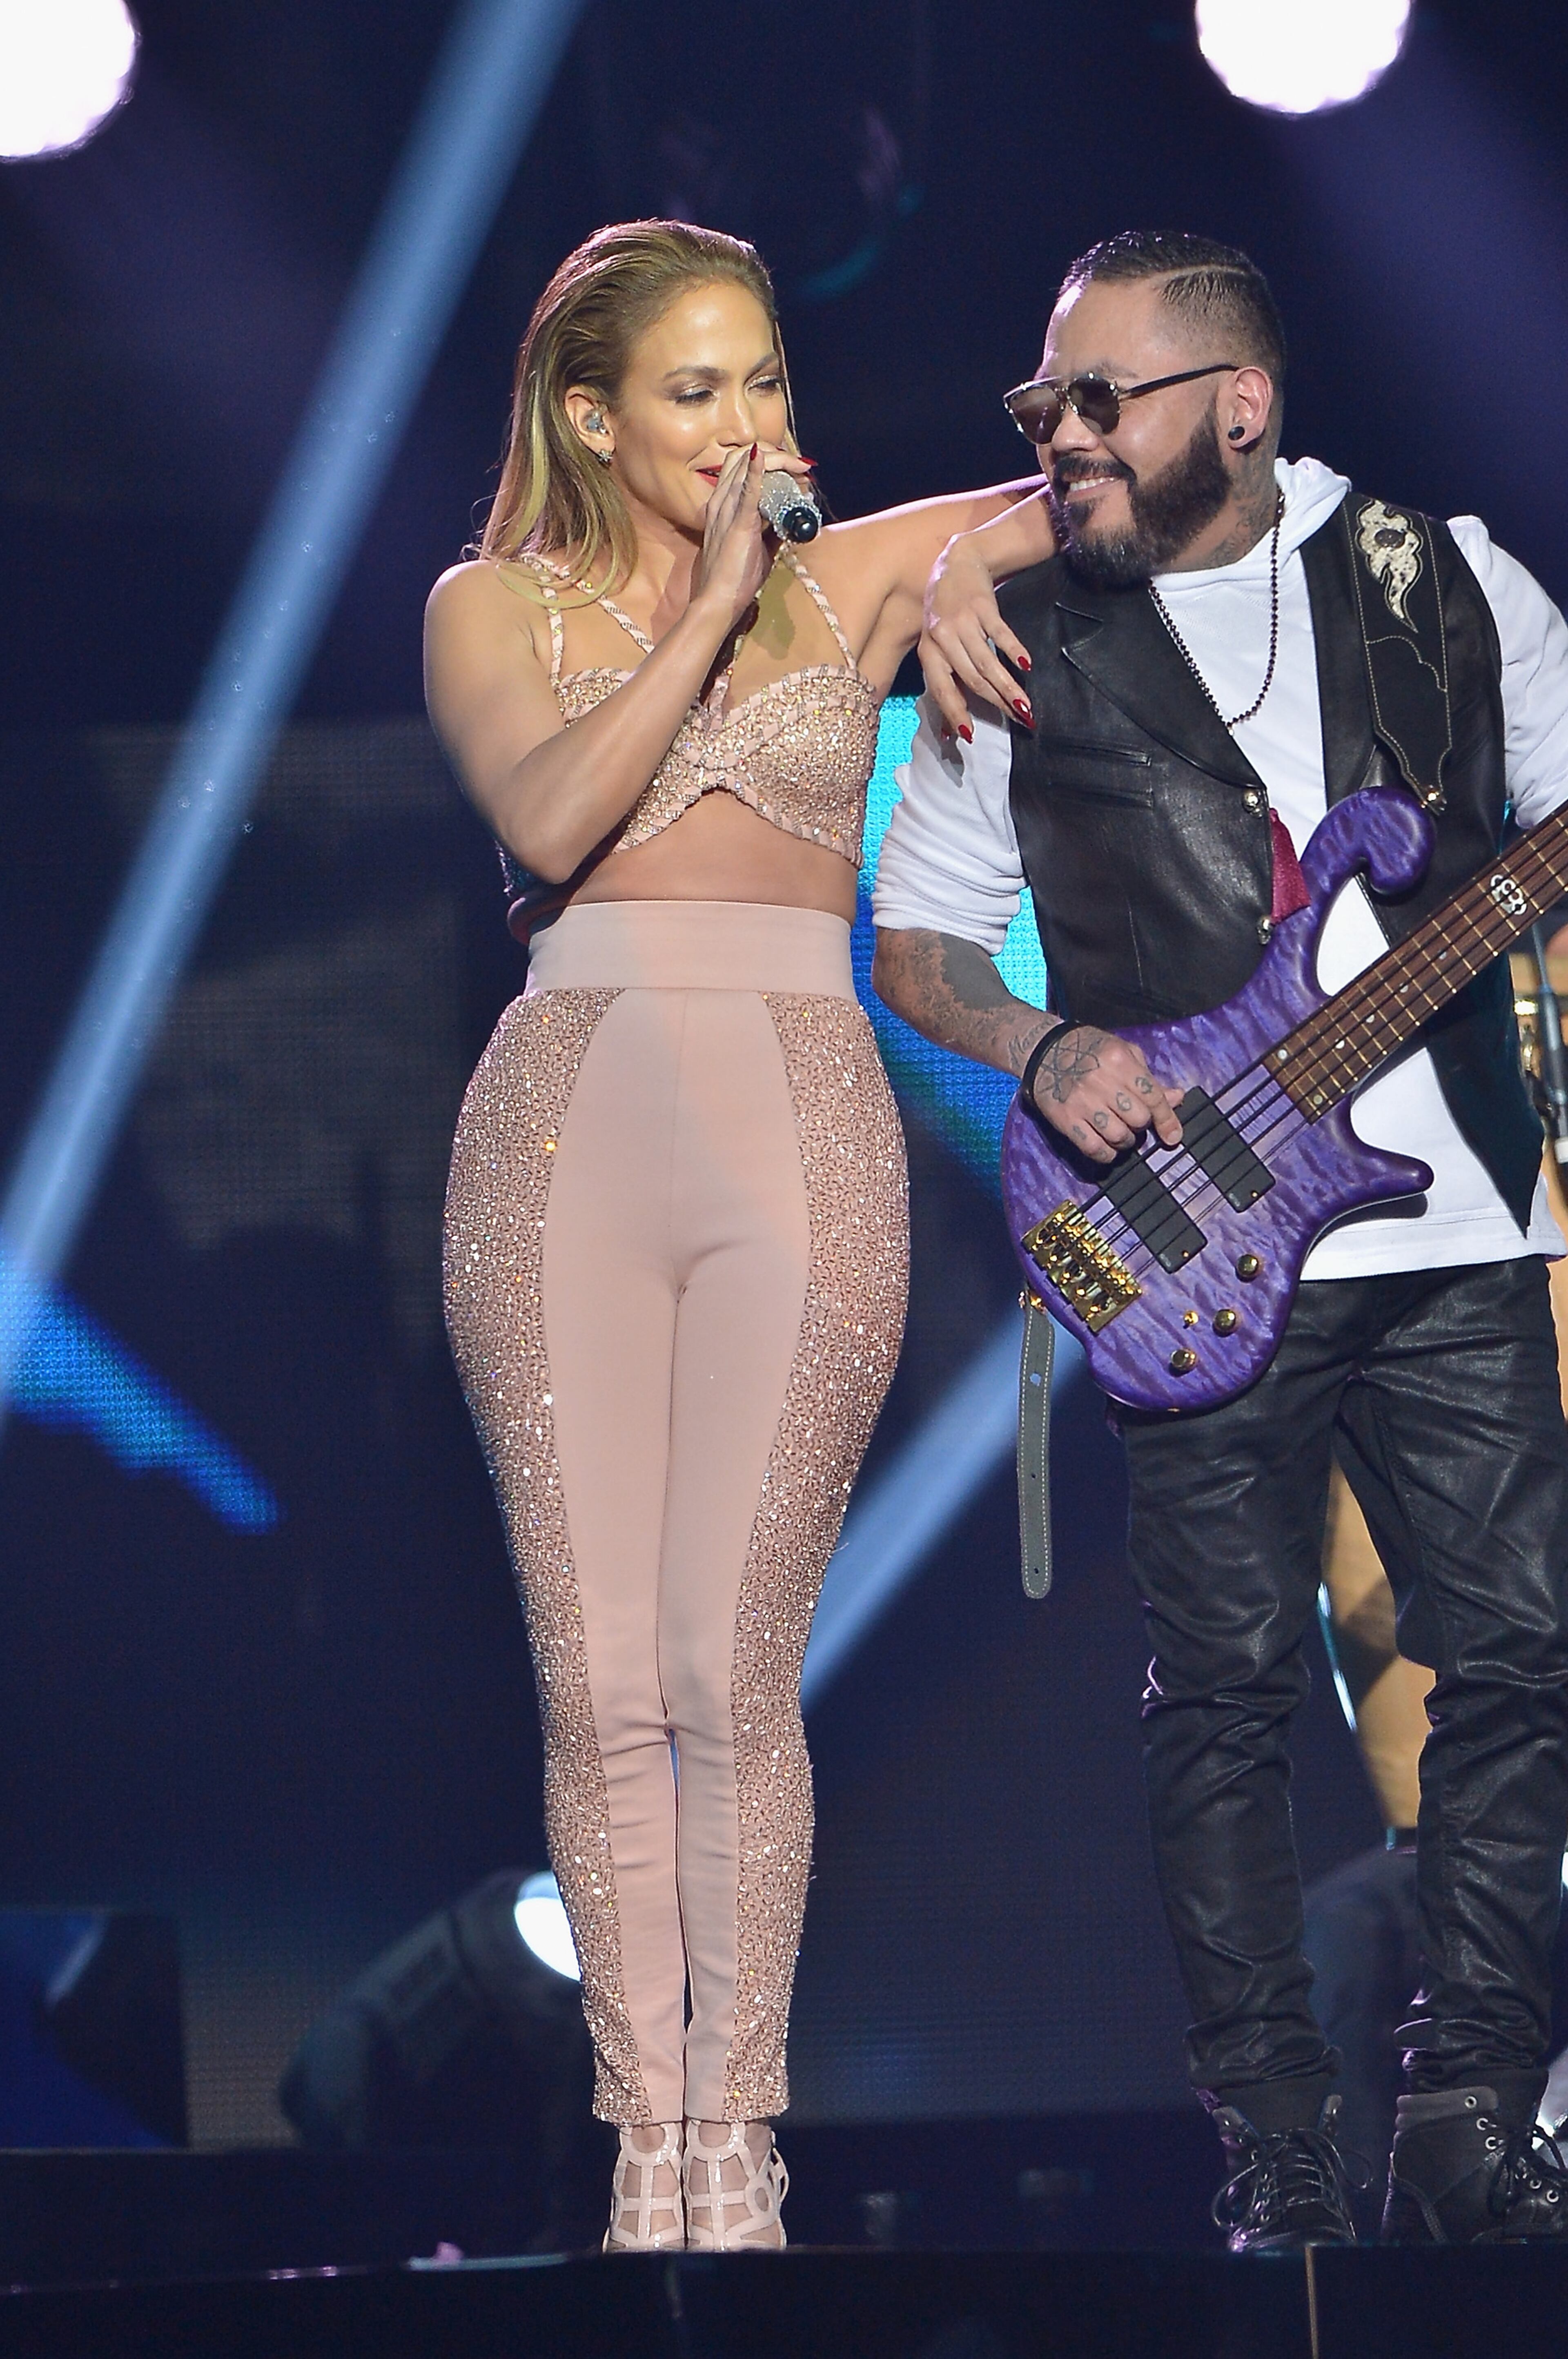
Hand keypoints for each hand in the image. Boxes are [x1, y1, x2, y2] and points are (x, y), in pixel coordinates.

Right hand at [690, 443, 812, 634]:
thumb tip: (791, 521)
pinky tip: (763, 456)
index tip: (791, 470)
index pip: (739, 466)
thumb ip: (771, 530)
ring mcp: (725, 510)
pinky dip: (757, 470)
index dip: (766, 460)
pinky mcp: (738, 523)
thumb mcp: (757, 547)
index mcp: (721, 506)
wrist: (718, 601)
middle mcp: (720, 502)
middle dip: (775, 456)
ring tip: (799, 469)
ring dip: (777, 462)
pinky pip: (747, 489)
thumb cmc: (734, 578)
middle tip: (800, 467)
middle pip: (741, 458)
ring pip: (745, 465)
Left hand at [920, 534, 1034, 737]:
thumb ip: (946, 684)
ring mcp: (962, 621)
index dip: (954, 712)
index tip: (970, 735)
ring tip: (1026, 705)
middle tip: (1018, 721)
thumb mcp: (937, 645)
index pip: (941, 689)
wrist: (956, 562)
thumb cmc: (946, 612)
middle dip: (995, 703)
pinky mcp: (982, 606)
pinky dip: (1013, 650)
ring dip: (1008, 686)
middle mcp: (942, 638)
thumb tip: (948, 734)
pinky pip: (1000, 633)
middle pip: (970, 679)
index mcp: (929, 652)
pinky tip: (1026, 665)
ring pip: (986, 662)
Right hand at [1028, 1023, 1183, 1165]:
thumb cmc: (1089, 1050)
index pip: (1152, 1097)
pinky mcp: (1065, 1119)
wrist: (1044, 1051)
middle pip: (1138, 1120)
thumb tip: (1176, 1098)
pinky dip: (1106, 1153)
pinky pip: (1094, 1148)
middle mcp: (1101, 1082)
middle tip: (1132, 1120)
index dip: (1167, 1120)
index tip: (1173, 1136)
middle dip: (1141, 1125)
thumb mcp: (1123, 1053)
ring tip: (1120, 1133)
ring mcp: (1082, 1102)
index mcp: (1119, 1061)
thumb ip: (1149, 1078)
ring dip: (1125, 1141)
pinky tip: (1107, 1147)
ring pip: (1118, 1137)